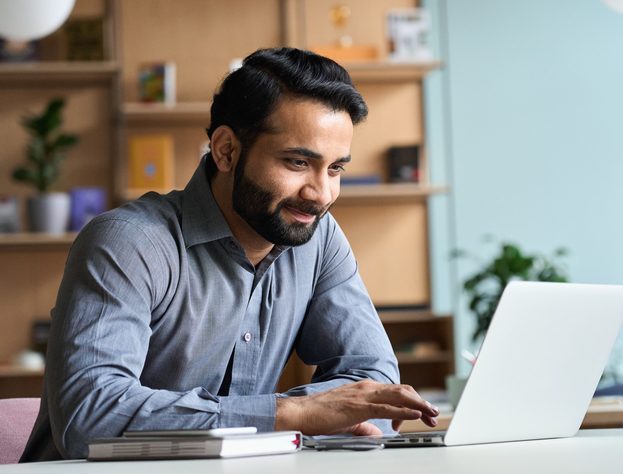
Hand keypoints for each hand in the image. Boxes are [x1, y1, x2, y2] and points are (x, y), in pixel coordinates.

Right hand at [275, 380, 438, 434]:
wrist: (302, 412)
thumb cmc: (321, 415)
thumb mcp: (349, 421)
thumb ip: (365, 426)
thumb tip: (378, 433)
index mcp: (365, 389)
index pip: (395, 392)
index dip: (412, 402)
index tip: (421, 414)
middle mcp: (367, 387)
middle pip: (402, 391)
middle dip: (421, 402)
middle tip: (433, 414)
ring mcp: (364, 395)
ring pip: (399, 396)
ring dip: (418, 404)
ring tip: (431, 412)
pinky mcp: (359, 406)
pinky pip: (387, 407)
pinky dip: (404, 410)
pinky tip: (415, 414)